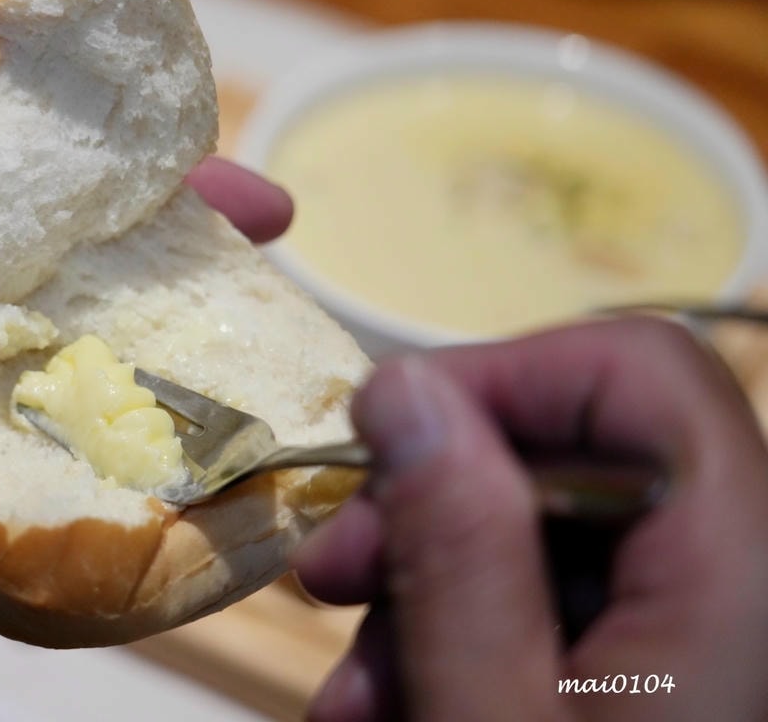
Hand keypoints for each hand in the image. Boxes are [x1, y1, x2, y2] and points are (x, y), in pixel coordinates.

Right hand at [294, 318, 767, 720]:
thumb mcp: (489, 719)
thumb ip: (454, 553)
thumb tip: (401, 388)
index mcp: (739, 569)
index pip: (638, 370)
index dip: (501, 373)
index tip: (382, 435)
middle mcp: (741, 575)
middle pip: (573, 454)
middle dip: (427, 503)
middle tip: (329, 578)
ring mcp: (704, 623)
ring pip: (544, 534)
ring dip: (425, 590)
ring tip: (356, 692)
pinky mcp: (663, 662)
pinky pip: (556, 602)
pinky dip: (466, 636)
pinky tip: (399, 699)